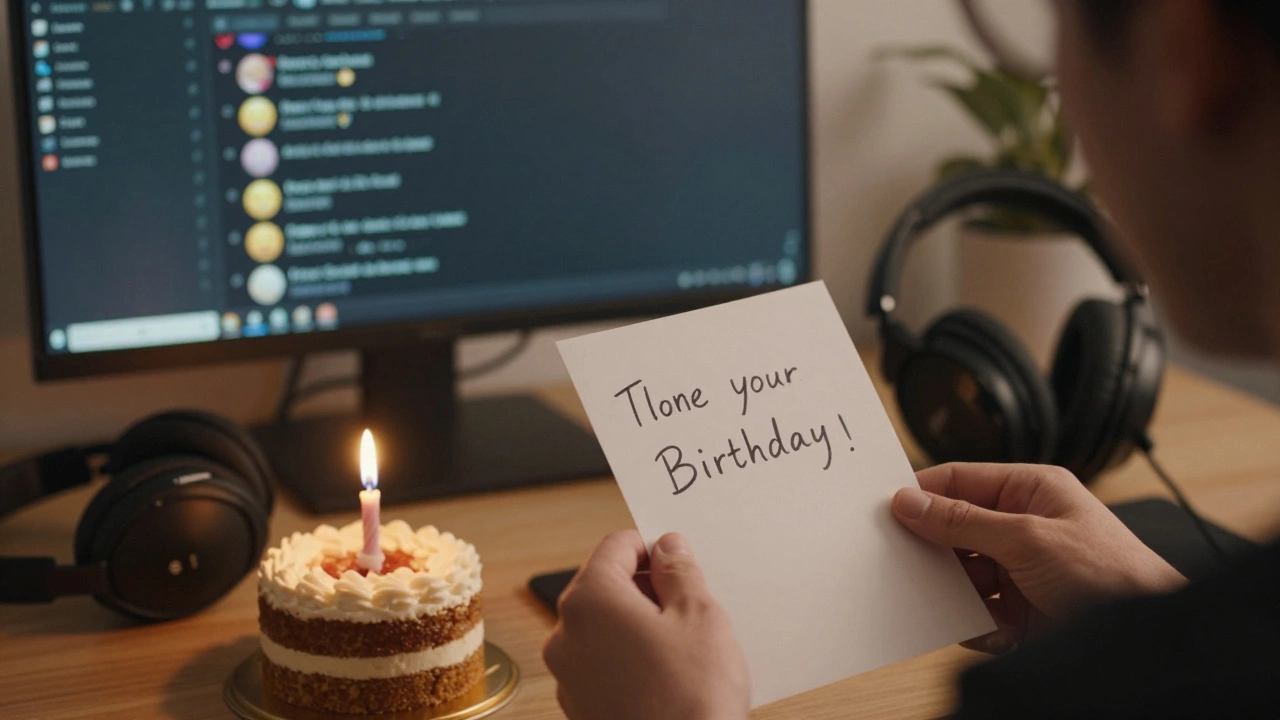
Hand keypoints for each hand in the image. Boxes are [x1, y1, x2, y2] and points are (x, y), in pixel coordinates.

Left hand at [542, 531, 749, 719]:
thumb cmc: (693, 698)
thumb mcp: (700, 616)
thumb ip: (679, 571)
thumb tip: (668, 548)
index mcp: (590, 600)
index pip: (616, 545)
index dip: (653, 548)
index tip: (680, 564)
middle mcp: (566, 635)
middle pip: (605, 586)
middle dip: (646, 589)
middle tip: (690, 609)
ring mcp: (568, 676)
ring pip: (604, 628)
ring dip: (638, 627)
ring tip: (683, 650)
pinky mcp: (580, 709)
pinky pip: (602, 666)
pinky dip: (629, 661)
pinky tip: (667, 679)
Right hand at [892, 463, 1185, 653]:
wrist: (1148, 636)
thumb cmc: (1114, 575)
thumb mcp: (1028, 538)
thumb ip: (963, 520)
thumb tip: (911, 502)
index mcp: (1031, 491)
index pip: (961, 481)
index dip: (922, 492)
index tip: (886, 507)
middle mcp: (1023, 527)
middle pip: (954, 529)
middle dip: (931, 546)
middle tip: (899, 556)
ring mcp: (1021, 571)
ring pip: (961, 574)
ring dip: (950, 590)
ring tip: (939, 598)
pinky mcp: (1020, 612)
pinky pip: (975, 613)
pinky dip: (969, 623)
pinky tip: (981, 628)